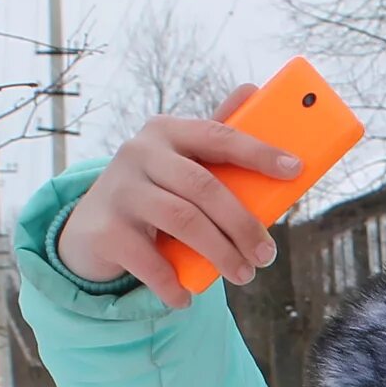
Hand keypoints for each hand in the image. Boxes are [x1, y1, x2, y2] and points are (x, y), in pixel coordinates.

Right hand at [52, 84, 292, 308]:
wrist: (90, 230)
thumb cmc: (154, 193)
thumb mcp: (181, 164)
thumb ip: (216, 138)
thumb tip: (253, 89)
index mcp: (166, 132)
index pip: (218, 136)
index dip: (258, 152)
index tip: (295, 169)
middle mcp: (138, 153)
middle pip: (204, 187)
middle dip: (243, 224)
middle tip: (267, 255)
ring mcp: (119, 190)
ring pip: (183, 222)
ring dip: (221, 254)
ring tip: (243, 275)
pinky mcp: (105, 229)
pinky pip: (150, 261)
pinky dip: (174, 284)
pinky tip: (187, 297)